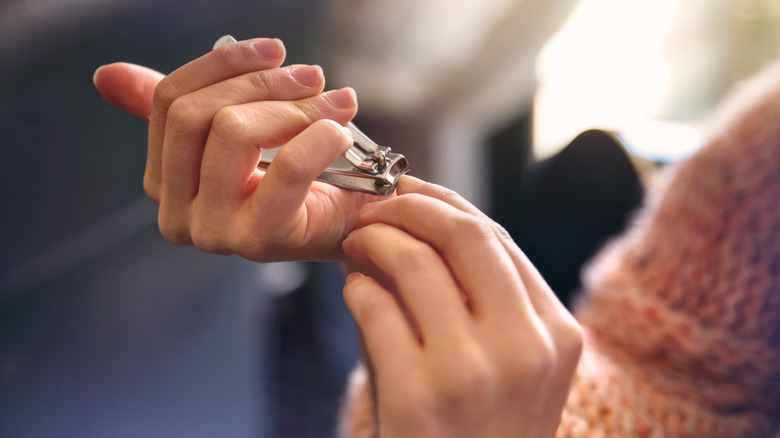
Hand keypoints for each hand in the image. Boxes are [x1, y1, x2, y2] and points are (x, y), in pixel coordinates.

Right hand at [93, 38, 379, 260]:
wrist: (350, 227)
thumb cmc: (300, 179)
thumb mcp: (238, 136)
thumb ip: (181, 108)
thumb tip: (106, 75)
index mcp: (163, 183)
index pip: (171, 101)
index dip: (223, 64)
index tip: (274, 50)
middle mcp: (176, 214)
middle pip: (197, 114)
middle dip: (262, 83)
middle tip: (313, 76)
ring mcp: (212, 232)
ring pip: (234, 131)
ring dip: (298, 107)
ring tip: (338, 103)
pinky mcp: (259, 240)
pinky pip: (288, 166)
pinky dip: (322, 136)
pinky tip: (341, 132)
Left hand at [341, 176, 582, 437]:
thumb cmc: (476, 431)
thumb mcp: (501, 366)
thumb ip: (468, 296)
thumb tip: (408, 223)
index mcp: (556, 334)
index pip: (499, 239)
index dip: (447, 204)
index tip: (411, 191)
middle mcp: (525, 348)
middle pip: (466, 235)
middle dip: (412, 205)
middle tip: (376, 205)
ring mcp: (474, 373)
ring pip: (415, 263)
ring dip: (374, 240)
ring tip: (356, 243)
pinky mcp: (418, 396)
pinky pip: (375, 307)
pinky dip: (355, 288)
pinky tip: (353, 292)